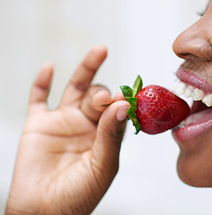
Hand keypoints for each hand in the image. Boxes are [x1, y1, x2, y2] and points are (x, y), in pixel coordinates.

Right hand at [6, 46, 129, 214]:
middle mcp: (88, 124)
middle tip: (106, 98)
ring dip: (88, 69)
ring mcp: (64, 121)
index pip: (120, 109)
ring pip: (77, 88)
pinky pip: (40, 98)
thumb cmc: (79, 195)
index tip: (130, 95)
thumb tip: (123, 106)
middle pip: (100, 96)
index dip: (125, 100)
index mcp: (107, 135)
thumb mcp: (102, 165)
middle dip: (105, 93)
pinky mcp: (39, 124)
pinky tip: (51, 67)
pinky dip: (43, 82)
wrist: (44, 213)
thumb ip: (111, 135)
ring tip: (99, 53)